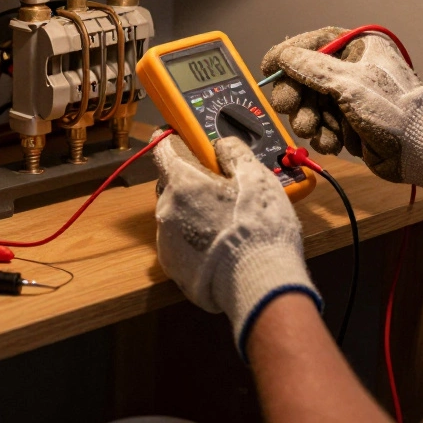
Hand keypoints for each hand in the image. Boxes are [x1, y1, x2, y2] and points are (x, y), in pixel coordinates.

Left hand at [153, 134, 320, 354]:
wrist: (259, 284)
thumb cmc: (259, 229)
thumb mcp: (257, 178)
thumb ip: (234, 152)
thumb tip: (221, 145)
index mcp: (182, 183)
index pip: (163, 148)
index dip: (174, 140)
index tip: (184, 139)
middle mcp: (167, 210)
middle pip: (172, 184)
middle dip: (193, 183)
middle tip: (223, 190)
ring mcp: (166, 241)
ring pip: (177, 215)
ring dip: (194, 213)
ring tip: (227, 224)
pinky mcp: (172, 267)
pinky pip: (180, 243)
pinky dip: (195, 241)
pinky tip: (220, 246)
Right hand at [260, 27, 422, 197]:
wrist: (420, 150)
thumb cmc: (393, 109)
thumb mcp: (349, 84)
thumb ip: (312, 69)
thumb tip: (285, 56)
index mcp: (359, 49)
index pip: (314, 43)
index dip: (288, 54)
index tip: (268, 68)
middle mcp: (353, 69)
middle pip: (306, 77)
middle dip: (298, 98)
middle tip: (289, 109)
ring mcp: (350, 97)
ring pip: (311, 105)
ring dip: (310, 121)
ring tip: (318, 132)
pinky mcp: (349, 122)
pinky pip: (322, 125)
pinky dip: (323, 135)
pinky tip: (334, 143)